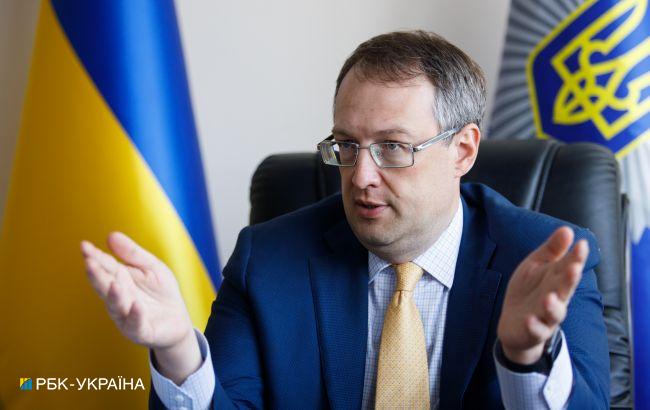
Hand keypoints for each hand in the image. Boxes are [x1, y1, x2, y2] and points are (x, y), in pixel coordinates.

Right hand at [81, 232, 200, 383]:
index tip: (84, 245)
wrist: (178, 321)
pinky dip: (135, 316)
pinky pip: (136, 325)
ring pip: (117, 306)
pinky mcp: (141, 331)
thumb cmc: (162, 292)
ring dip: (114, 296)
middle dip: (96, 275)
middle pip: (105, 286)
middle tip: (89, 262)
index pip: (105, 267)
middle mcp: (118, 299)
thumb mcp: (151, 267)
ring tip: (114, 284)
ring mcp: (127, 316)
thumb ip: (132, 254)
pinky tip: (136, 306)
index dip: (94, 257)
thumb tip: (110, 235)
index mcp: (119, 280)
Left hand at [497, 226, 587, 364]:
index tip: (582, 244)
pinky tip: (530, 319)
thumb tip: (568, 229)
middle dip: (570, 279)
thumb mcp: (537, 265)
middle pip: (565, 288)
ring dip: (553, 306)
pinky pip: (536, 330)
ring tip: (549, 297)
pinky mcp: (533, 331)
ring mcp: (545, 316)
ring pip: (554, 312)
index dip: (576, 257)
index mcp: (556, 279)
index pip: (568, 266)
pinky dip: (534, 326)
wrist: (514, 324)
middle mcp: (555, 297)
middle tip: (574, 268)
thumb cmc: (529, 291)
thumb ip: (552, 249)